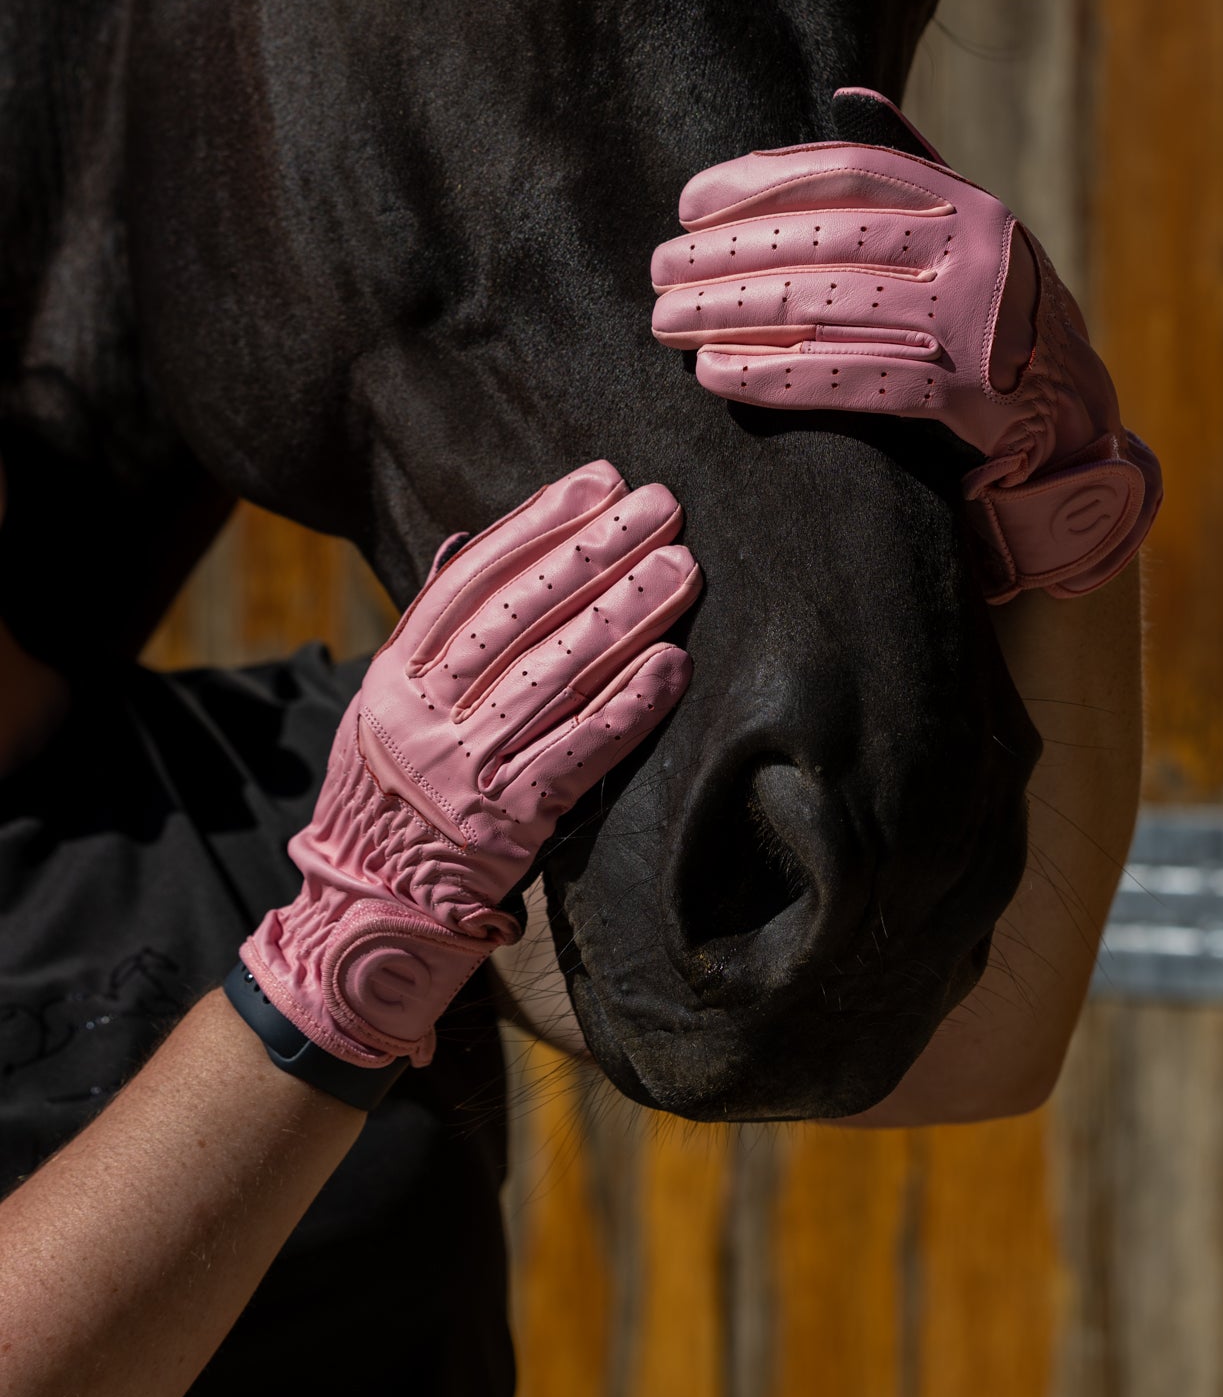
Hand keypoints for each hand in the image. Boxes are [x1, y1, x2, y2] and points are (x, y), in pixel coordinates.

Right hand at [242, 461, 699, 1065]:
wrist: (366, 916)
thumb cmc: (389, 800)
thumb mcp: (385, 711)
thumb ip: (431, 634)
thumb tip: (474, 544)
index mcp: (393, 679)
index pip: (471, 581)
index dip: (538, 523)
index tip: (598, 480)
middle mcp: (423, 717)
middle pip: (521, 616)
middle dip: (597, 552)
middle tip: (662, 506)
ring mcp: (464, 771)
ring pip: (556, 674)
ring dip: (627, 615)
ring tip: (682, 567)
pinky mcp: (509, 825)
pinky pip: (579, 753)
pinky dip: (629, 706)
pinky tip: (674, 663)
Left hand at [651, 87, 1159, 601]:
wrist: (1073, 414)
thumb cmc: (997, 311)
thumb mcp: (972, 227)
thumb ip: (912, 163)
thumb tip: (846, 93)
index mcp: (967, 202)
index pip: (845, 175)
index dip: (758, 183)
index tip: (688, 204)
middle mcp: (973, 251)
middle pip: (824, 243)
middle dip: (727, 256)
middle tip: (658, 273)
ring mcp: (972, 323)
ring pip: (827, 309)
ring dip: (732, 315)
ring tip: (667, 325)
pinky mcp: (965, 395)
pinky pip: (850, 381)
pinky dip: (776, 378)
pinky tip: (717, 375)